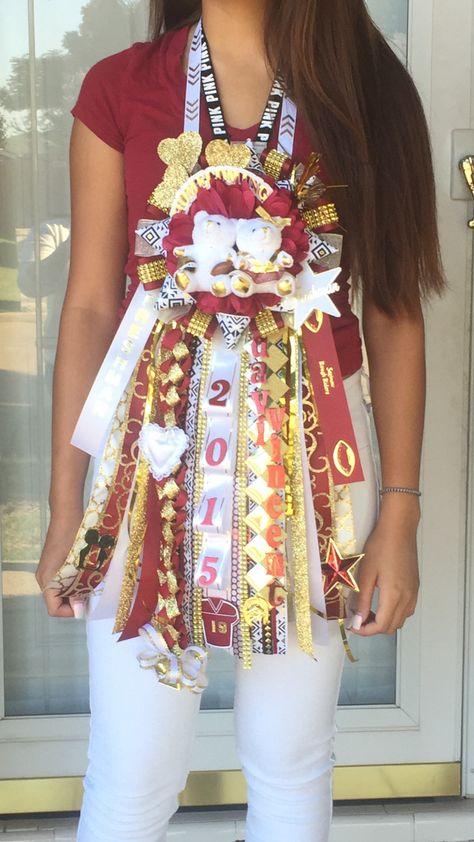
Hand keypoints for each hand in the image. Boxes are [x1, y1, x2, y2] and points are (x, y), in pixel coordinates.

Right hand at [35, 511, 82, 617]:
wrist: (67, 515)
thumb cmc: (75, 537)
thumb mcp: (80, 564)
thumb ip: (78, 587)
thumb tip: (79, 607)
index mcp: (47, 580)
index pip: (54, 609)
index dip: (71, 611)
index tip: (86, 604)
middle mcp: (43, 578)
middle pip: (56, 601)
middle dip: (75, 602)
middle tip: (91, 594)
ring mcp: (47, 571)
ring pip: (60, 591)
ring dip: (75, 591)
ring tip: (90, 584)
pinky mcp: (52, 565)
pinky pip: (61, 581)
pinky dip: (73, 582)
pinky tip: (86, 574)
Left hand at [348, 499, 419, 635]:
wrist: (399, 529)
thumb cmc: (380, 546)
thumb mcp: (366, 573)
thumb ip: (363, 599)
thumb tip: (358, 619)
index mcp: (394, 595)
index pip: (381, 626)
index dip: (366, 631)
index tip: (353, 626)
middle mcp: (407, 597)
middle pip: (392, 626)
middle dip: (374, 628)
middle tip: (358, 618)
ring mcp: (413, 592)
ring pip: (401, 619)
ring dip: (385, 621)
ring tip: (369, 611)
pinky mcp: (415, 586)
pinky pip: (407, 609)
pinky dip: (394, 613)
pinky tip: (383, 602)